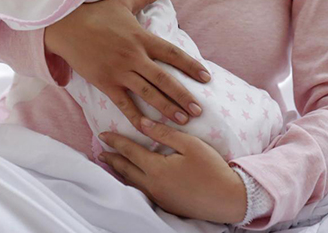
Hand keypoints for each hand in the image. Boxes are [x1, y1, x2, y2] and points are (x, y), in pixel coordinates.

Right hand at [44, 0, 211, 132]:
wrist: (65, 25)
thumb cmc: (95, 13)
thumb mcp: (123, 2)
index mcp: (141, 38)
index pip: (172, 53)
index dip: (191, 65)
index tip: (206, 77)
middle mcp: (134, 56)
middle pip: (164, 79)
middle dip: (183, 95)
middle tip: (199, 110)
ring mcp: (119, 71)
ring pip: (148, 93)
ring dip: (166, 108)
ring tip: (183, 120)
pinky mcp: (105, 83)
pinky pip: (123, 103)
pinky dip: (135, 116)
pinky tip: (148, 128)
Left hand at [98, 117, 246, 223]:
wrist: (228, 199)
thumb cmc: (211, 168)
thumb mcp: (189, 144)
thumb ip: (163, 133)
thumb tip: (142, 123)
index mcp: (156, 168)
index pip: (129, 151)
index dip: (115, 141)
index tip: (102, 134)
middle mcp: (152, 185)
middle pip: (125, 169)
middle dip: (111, 158)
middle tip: (100, 151)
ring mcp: (159, 198)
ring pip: (131, 182)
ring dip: (119, 171)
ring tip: (110, 163)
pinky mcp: (166, 204)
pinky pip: (141, 191)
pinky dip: (131, 181)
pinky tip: (132, 178)